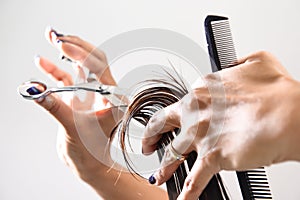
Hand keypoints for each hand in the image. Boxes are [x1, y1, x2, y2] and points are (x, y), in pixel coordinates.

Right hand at [32, 28, 166, 199]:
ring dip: (66, 53)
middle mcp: (104, 92)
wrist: (90, 165)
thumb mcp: (72, 127)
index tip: (63, 45)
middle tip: (58, 36)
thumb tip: (36, 90)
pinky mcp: (79, 100)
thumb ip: (54, 107)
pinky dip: (55, 71)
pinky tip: (42, 63)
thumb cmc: (91, 152)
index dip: (81, 52)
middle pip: (92, 60)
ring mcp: (91, 95)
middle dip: (75, 46)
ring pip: (81, 67)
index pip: (98, 65)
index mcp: (112, 97)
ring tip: (51, 36)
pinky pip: (68, 81)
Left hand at [142, 51, 299, 199]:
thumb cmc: (276, 92)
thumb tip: (233, 67)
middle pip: (162, 124)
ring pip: (172, 153)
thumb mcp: (256, 62)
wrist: (289, 115)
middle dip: (151, 136)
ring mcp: (200, 135)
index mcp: (203, 91)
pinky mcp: (212, 157)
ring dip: (164, 167)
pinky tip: (182, 199)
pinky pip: (194, 180)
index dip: (177, 113)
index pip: (181, 103)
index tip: (176, 120)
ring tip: (159, 176)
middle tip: (148, 145)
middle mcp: (195, 112)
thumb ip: (238, 63)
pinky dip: (187, 193)